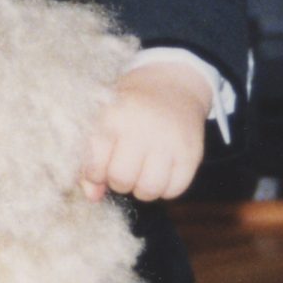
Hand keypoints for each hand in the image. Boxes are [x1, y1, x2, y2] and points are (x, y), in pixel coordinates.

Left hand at [81, 60, 211, 202]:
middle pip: (121, 179)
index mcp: (113, 115)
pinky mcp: (191, 152)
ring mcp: (169, 139)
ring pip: (149, 190)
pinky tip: (161, 170)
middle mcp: (141, 126)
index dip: (95, 173)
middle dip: (118, 181)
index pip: (94, 165)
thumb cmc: (128, 111)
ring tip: (142, 171)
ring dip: (142, 188)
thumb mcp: (103, 124)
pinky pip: (174, 190)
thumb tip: (93, 197)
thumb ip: (91, 161)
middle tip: (123, 166)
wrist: (171, 86)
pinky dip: (165, 188)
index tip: (100, 164)